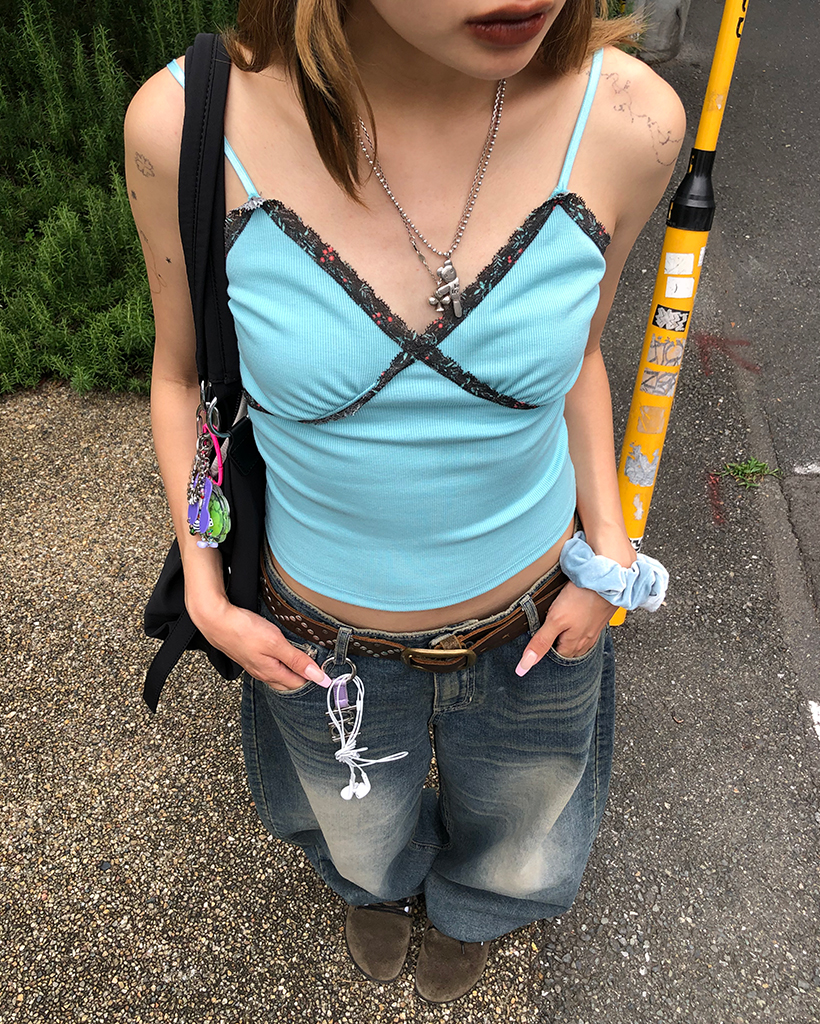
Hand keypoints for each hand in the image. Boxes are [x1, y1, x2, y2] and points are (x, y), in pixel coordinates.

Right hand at [190, 598, 331, 691]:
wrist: (215, 621)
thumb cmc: (243, 630)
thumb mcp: (275, 644)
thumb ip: (297, 660)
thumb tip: (318, 677)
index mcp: (271, 673)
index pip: (299, 684)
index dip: (314, 679)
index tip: (328, 672)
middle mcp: (263, 673)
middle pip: (288, 683)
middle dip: (304, 679)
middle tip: (319, 670)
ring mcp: (254, 665)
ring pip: (278, 675)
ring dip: (292, 671)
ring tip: (305, 662)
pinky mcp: (249, 656)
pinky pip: (269, 666)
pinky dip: (280, 663)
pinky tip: (283, 655)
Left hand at [515, 582, 613, 675]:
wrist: (607, 580)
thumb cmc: (582, 598)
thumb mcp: (555, 620)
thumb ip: (541, 642)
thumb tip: (526, 664)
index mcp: (573, 646)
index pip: (554, 658)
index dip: (543, 651)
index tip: (535, 644)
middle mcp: (585, 642)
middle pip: (565, 650)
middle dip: (554, 645)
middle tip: (544, 635)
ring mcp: (593, 631)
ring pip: (575, 640)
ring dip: (565, 637)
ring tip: (556, 628)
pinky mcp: (597, 619)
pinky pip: (583, 630)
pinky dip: (575, 628)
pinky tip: (572, 619)